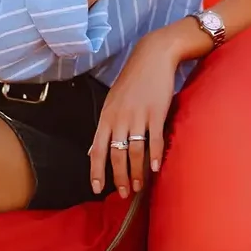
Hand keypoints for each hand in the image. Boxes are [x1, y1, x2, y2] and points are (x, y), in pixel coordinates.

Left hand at [89, 30, 183, 197]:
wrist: (153, 56)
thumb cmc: (133, 80)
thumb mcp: (112, 101)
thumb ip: (105, 126)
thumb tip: (94, 150)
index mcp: (107, 116)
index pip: (97, 150)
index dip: (97, 171)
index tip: (97, 189)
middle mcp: (120, 118)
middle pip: (116, 155)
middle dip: (119, 178)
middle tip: (124, 193)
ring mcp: (138, 116)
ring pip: (134, 152)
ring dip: (136, 172)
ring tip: (139, 186)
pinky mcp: (157, 112)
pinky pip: (154, 140)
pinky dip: (154, 156)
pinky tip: (156, 168)